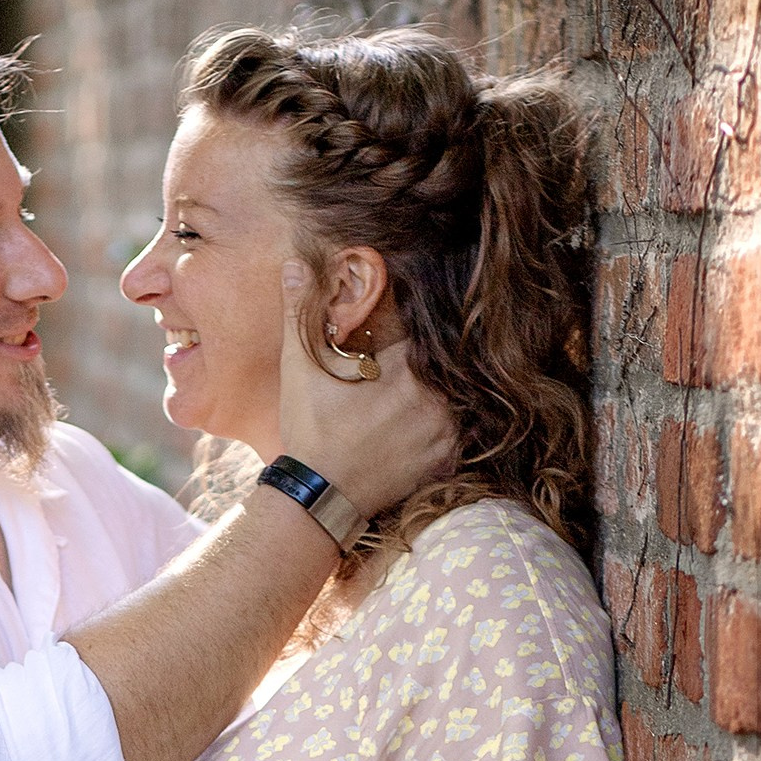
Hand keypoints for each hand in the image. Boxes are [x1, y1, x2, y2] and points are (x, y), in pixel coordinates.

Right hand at [275, 262, 457, 517]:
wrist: (320, 496)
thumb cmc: (310, 430)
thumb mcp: (299, 368)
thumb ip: (301, 312)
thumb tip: (296, 263)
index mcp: (403, 364)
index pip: (424, 324)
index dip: (418, 318)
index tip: (406, 323)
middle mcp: (431, 393)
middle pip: (443, 359)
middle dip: (432, 353)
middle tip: (412, 361)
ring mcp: (442, 427)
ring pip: (456, 390)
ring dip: (445, 385)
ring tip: (422, 390)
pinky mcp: (445, 456)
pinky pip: (463, 427)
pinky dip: (453, 419)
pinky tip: (432, 416)